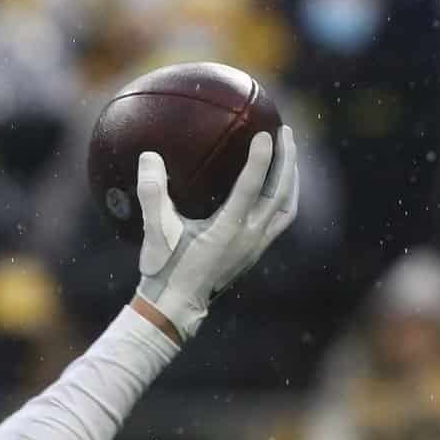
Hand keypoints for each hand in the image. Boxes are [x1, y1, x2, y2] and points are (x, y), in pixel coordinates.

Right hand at [134, 125, 298, 339]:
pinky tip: (277, 186)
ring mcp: (255, 246)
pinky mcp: (255, 251)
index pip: (251, 188)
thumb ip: (152, 193)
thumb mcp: (154, 232)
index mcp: (226, 231)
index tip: (266, 133)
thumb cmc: (163, 269)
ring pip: (286, 206)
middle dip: (287, 160)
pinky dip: (284, 197)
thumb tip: (148, 156)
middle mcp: (248, 237)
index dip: (261, 160)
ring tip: (289, 154)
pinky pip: (281, 219)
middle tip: (286, 132)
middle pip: (279, 192)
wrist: (175, 307)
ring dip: (291, 179)